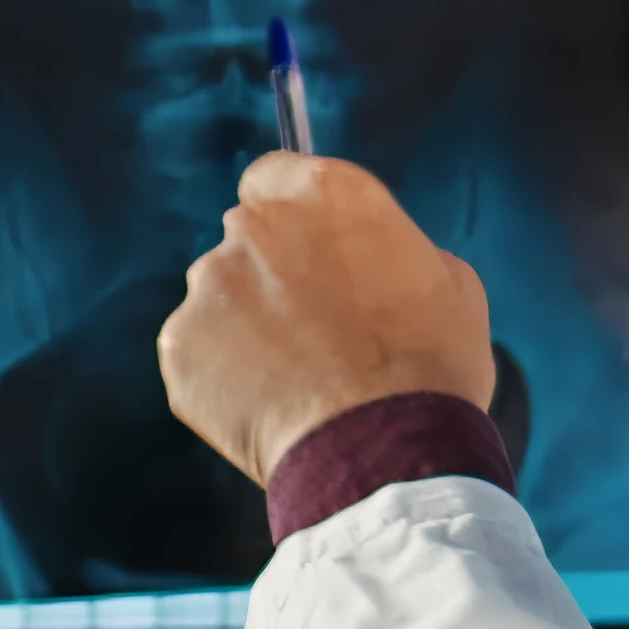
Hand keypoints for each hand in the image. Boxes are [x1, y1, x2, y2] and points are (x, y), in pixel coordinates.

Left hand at [158, 154, 498, 485]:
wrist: (385, 453)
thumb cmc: (431, 367)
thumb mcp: (449, 280)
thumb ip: (393, 247)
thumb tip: (373, 260)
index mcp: (324, 192)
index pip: (275, 176)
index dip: (290, 215)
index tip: (305, 248)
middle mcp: (254, 225)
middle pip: (245, 237)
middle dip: (271, 273)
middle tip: (313, 329)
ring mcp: (209, 285)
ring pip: (218, 296)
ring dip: (245, 325)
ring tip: (295, 379)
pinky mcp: (179, 345)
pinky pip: (197, 351)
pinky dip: (222, 375)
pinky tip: (267, 406)